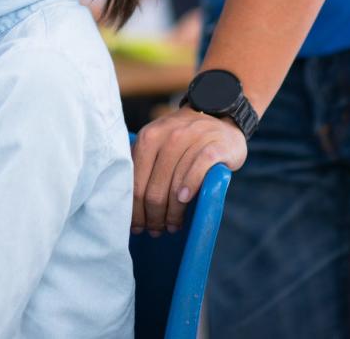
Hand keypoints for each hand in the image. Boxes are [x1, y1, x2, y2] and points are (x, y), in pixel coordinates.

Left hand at [132, 105, 246, 234]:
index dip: (134, 209)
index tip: (135, 226)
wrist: (221, 118)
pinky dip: (190, 187)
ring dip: (172, 212)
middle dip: (152, 216)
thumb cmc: (185, 140)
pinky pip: (198, 170)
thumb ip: (145, 164)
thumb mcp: (160, 143)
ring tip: (171, 226)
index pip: (135, 181)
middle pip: (153, 188)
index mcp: (148, 138)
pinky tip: (184, 201)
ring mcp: (192, 140)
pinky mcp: (214, 146)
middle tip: (155, 231)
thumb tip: (129, 204)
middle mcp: (167, 136)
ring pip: (174, 185)